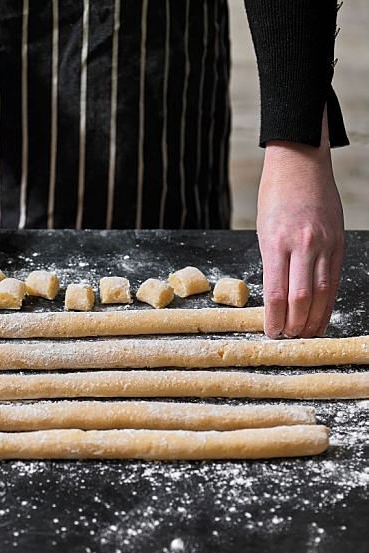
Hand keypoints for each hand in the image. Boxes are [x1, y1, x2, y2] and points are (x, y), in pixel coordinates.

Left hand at [257, 113, 343, 338]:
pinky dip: (327, 301)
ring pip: (322, 292)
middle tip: (288, 340)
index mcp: (277, 243)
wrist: (300, 163)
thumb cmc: (274, 196)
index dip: (275, 319)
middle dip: (295, 325)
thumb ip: (272, 261)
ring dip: (314, 319)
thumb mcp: (263, 231)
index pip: (276, 293)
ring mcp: (324, 244)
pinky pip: (334, 278)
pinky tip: (322, 315)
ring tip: (305, 336)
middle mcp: (303, 245)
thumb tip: (276, 296)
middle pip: (301, 298)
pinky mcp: (338, 242)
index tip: (271, 334)